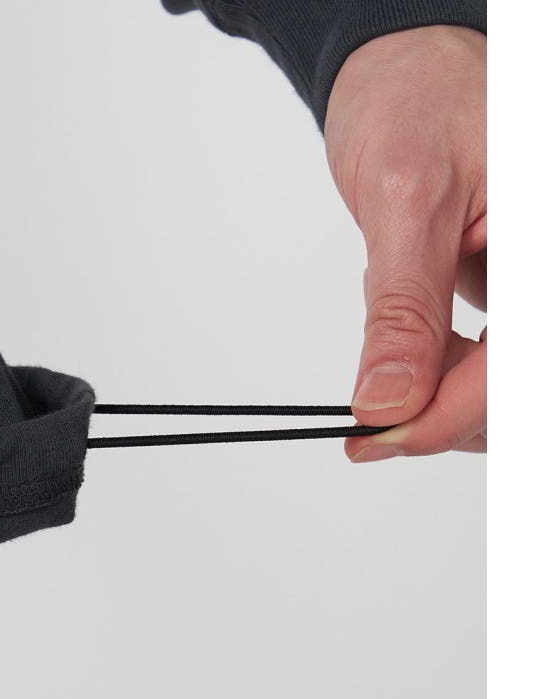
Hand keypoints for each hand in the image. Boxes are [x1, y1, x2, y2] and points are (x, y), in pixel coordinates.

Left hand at [323, 25, 485, 460]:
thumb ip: (402, 310)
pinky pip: (487, 352)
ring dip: (435, 380)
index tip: (378, 437)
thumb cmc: (416, 98)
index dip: (449, 415)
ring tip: (391, 317)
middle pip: (514, 385)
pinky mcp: (514, 287)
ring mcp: (530, 279)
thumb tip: (387, 399)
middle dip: (442, 409)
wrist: (405, 62)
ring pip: (499, 378)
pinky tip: (407, 314)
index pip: (517, 368)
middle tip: (369, 417)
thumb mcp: (405, 202)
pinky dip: (436, 356)